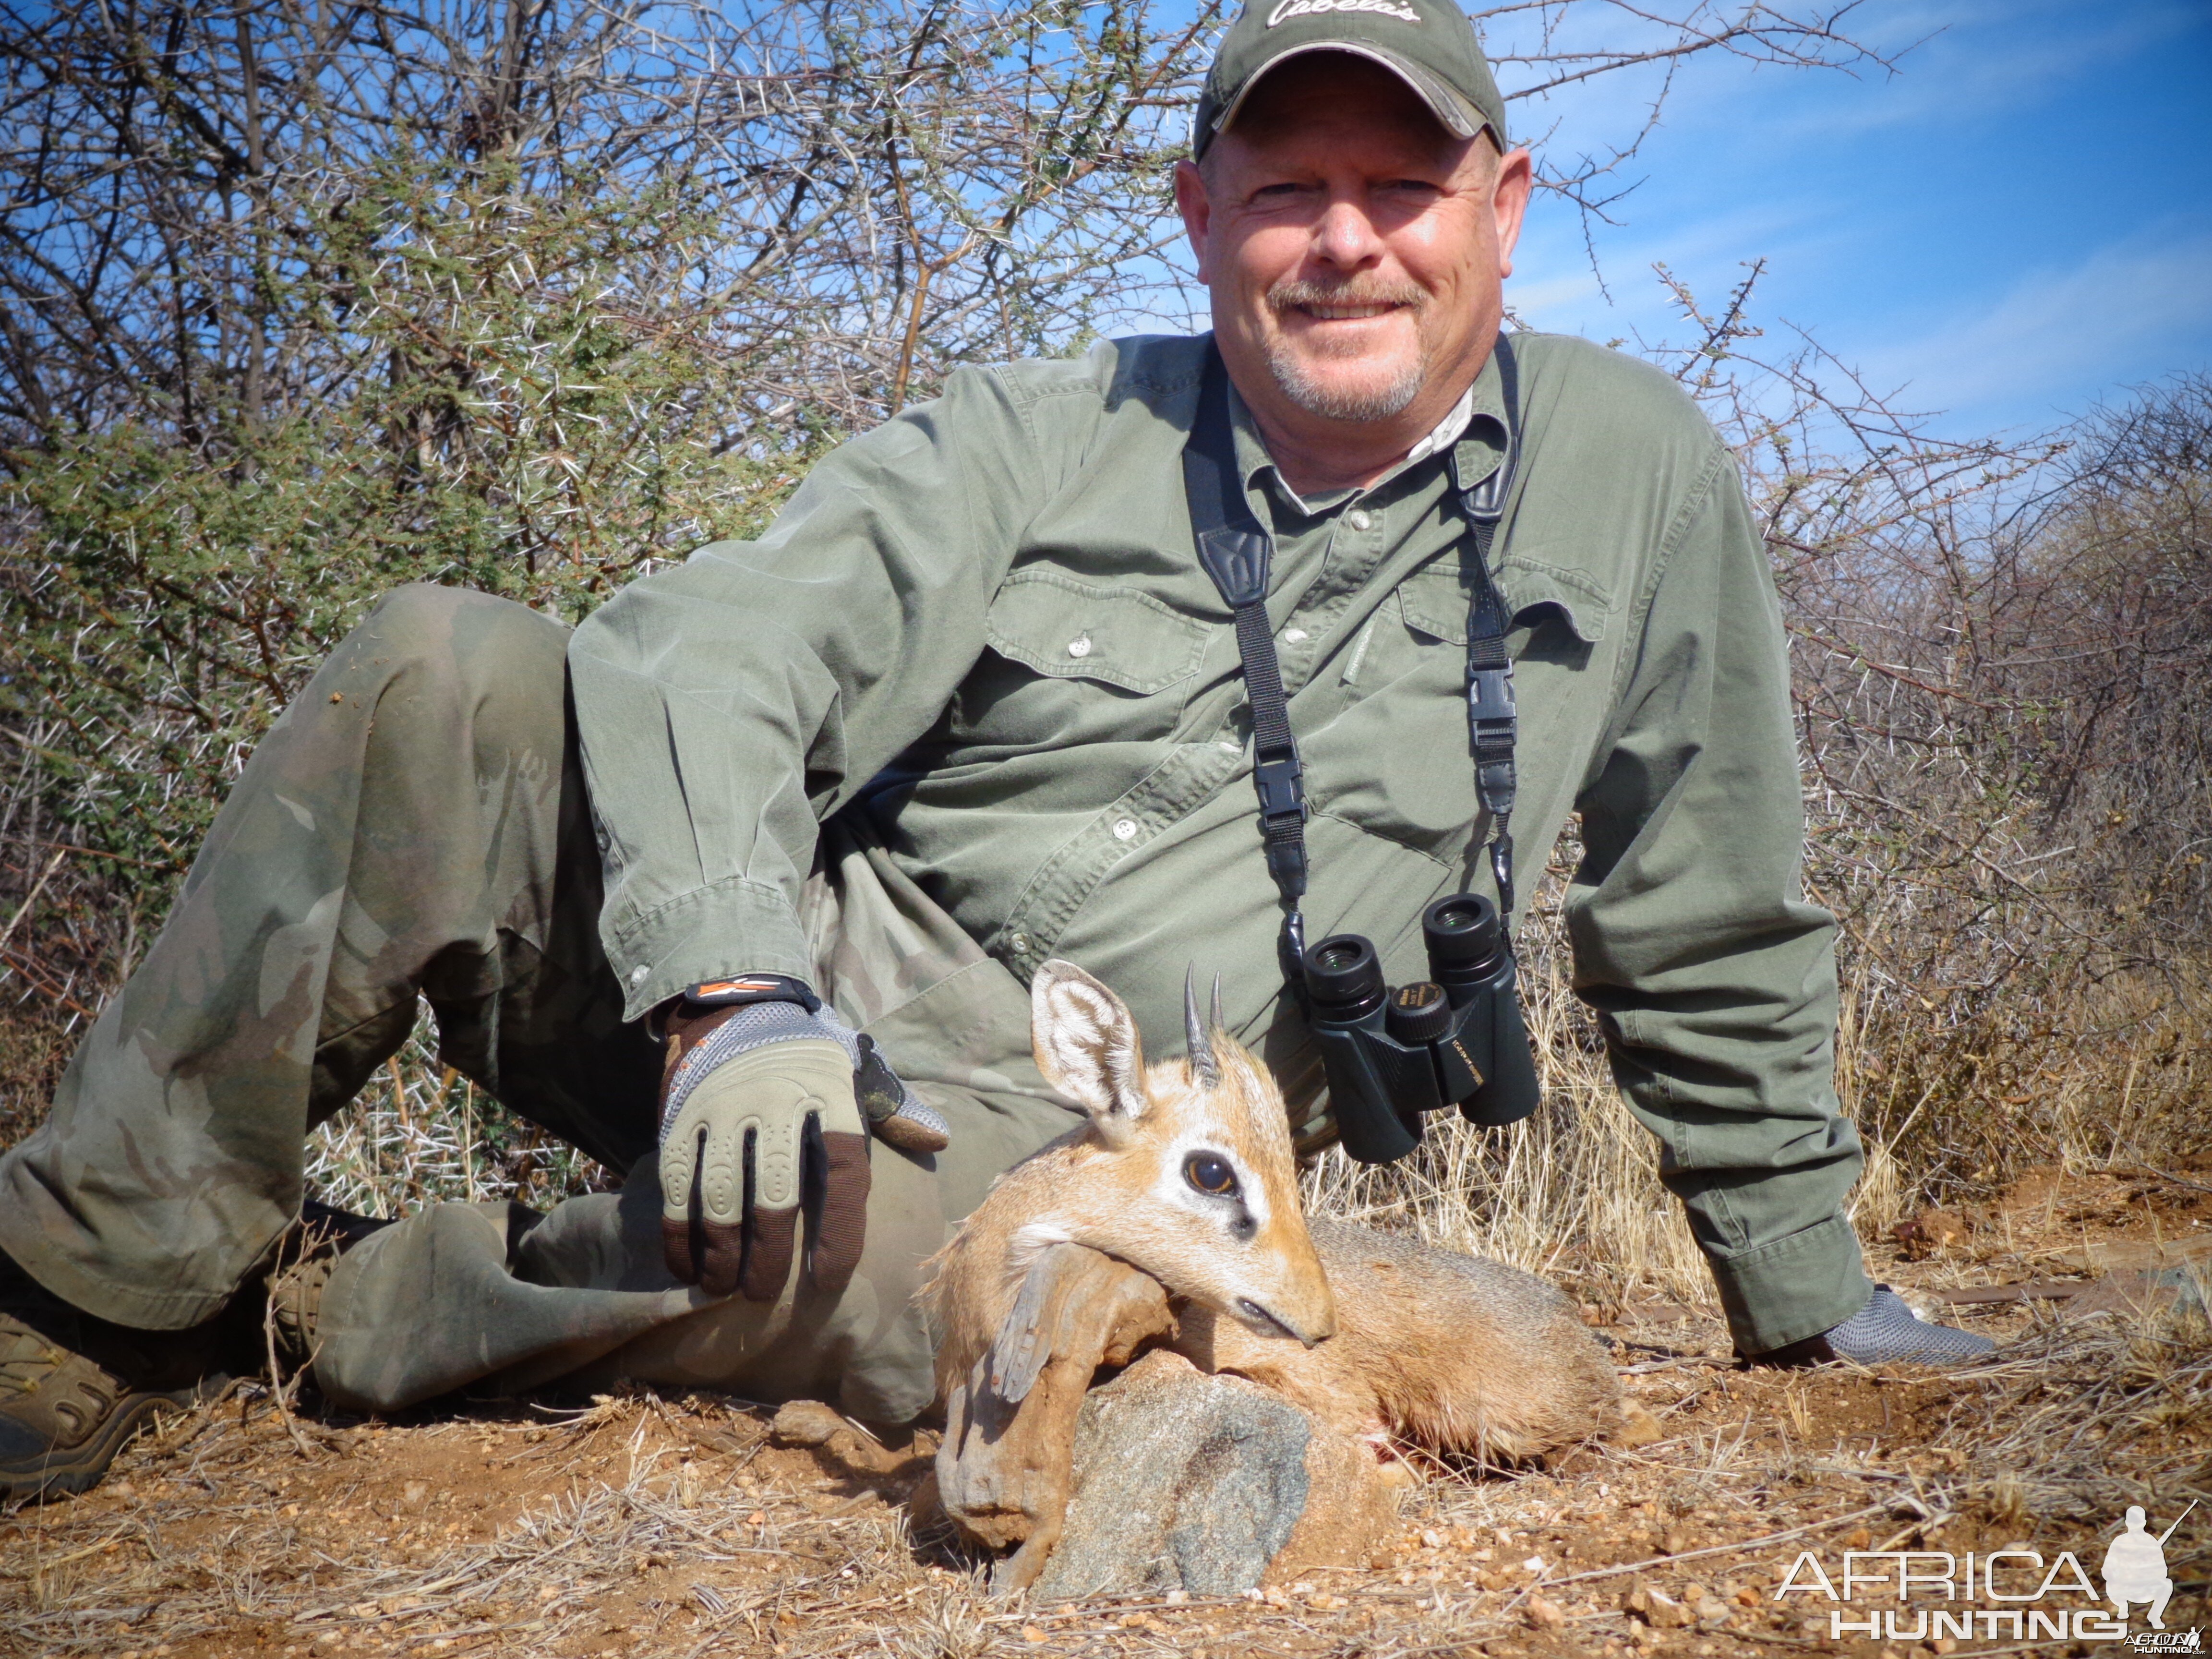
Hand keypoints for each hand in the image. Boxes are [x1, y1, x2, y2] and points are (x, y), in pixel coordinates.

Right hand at [658, 1006, 870, 1300]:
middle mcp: (777, 1099)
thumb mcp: (857, 1065)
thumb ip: (892, 1106)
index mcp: (830, 1091)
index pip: (844, 1170)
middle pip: (776, 1192)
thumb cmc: (809, 1051)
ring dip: (721, 1250)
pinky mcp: (681, 1114)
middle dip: (769, 1254)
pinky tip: (686, 1265)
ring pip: (720, 1193)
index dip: (840, 1231)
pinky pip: (676, 1182)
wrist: (737, 1004)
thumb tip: (937, 1140)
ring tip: (725, 1289)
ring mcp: (724, 1107)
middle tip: (766, 1295)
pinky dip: (678, 1230)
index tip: (830, 1277)